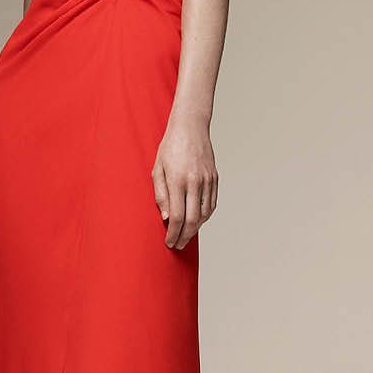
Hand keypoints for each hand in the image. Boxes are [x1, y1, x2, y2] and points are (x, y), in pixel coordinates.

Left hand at [152, 119, 217, 249]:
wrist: (190, 127)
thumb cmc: (169, 148)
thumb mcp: (157, 169)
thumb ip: (161, 194)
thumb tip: (167, 218)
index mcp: (178, 180)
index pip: (178, 216)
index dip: (173, 233)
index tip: (169, 242)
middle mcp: (195, 182)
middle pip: (193, 219)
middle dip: (185, 236)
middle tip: (177, 245)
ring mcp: (208, 180)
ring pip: (205, 214)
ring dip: (196, 229)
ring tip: (186, 236)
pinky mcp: (215, 178)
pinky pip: (211, 204)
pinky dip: (205, 216)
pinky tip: (197, 222)